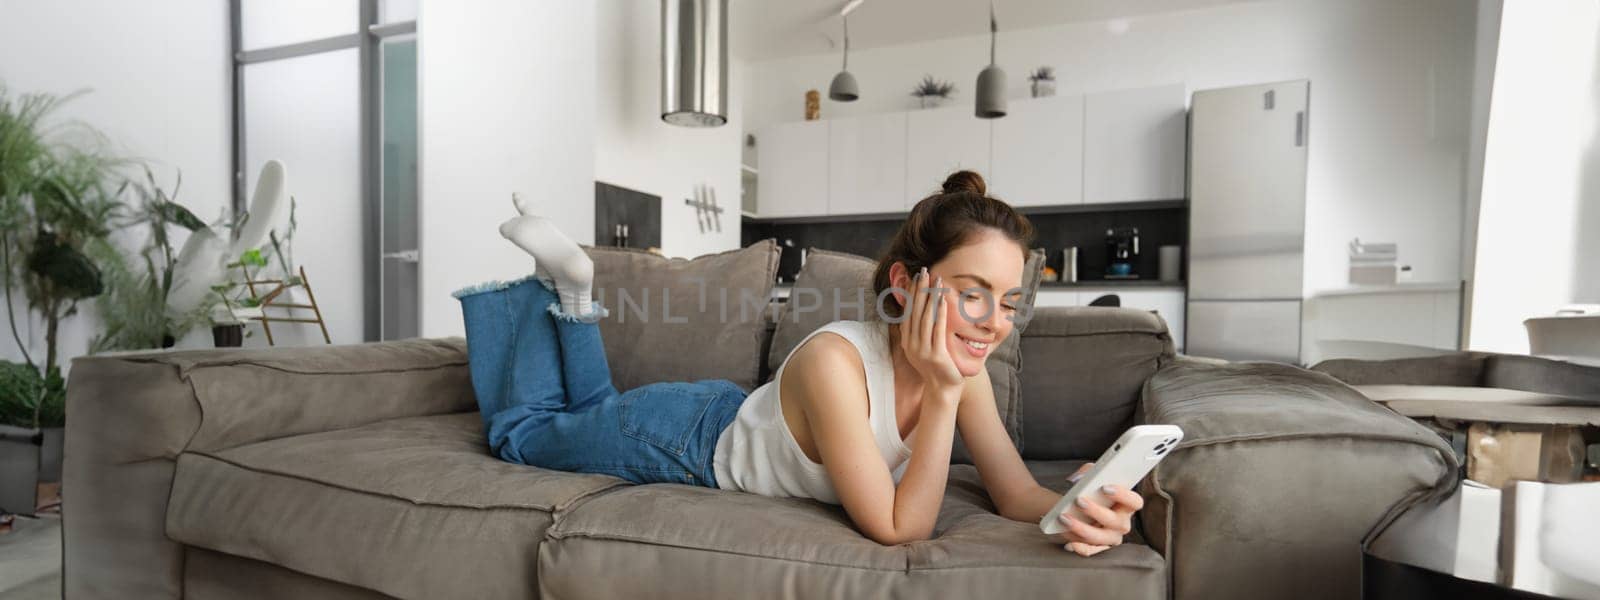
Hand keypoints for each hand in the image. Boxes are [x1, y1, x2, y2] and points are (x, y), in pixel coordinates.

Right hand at [898, 267, 963, 396]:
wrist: (942, 389)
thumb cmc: (936, 366)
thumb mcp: (922, 347)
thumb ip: (918, 332)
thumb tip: (913, 315)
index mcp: (907, 341)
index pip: (907, 312)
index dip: (911, 294)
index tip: (914, 277)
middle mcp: (911, 344)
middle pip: (915, 312)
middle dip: (920, 290)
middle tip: (924, 271)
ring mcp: (923, 350)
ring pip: (925, 318)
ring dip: (930, 297)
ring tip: (935, 281)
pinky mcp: (936, 354)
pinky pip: (937, 330)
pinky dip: (940, 314)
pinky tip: (943, 300)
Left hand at [1054, 462, 1144, 556]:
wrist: (1074, 505)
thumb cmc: (1088, 489)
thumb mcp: (1091, 475)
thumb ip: (1090, 471)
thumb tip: (1082, 478)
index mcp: (1127, 505)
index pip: (1135, 501)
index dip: (1122, 495)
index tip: (1104, 487)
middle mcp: (1122, 523)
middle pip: (1116, 521)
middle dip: (1096, 511)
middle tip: (1079, 500)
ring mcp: (1111, 537)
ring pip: (1101, 537)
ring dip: (1082, 528)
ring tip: (1064, 518)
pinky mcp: (1098, 546)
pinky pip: (1091, 551)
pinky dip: (1080, 548)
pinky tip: (1069, 544)